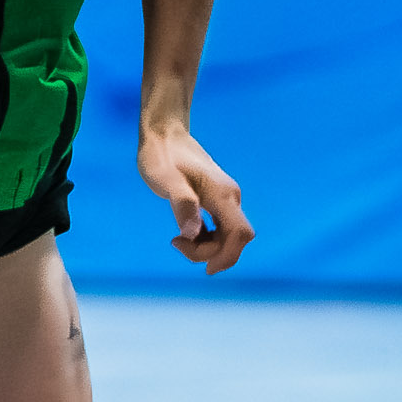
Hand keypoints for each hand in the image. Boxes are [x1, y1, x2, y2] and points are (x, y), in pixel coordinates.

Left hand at [140, 123, 252, 274]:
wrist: (164, 133)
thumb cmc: (162, 155)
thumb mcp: (165, 181)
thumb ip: (182, 205)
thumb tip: (193, 234)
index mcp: (222, 194)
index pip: (240, 234)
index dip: (228, 256)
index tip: (205, 268)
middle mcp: (230, 196)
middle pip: (235, 239)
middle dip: (211, 252)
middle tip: (177, 243)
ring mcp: (225, 198)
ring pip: (228, 235)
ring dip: (207, 246)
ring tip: (177, 239)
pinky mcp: (217, 200)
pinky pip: (220, 229)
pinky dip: (206, 238)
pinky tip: (185, 234)